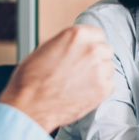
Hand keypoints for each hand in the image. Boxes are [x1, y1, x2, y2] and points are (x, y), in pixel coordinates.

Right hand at [0, 25, 114, 131]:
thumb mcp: (47, 48)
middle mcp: (92, 49)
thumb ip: (68, 44)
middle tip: (82, 69)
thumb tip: (78, 47)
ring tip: (79, 83)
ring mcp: (99, 70)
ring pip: (109, 68)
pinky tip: (83, 93)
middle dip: (97, 58)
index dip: (91, 44)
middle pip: (106, 50)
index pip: (98, 34)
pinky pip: (109, 85)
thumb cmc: (31, 79)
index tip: (85, 52)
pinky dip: (100, 89)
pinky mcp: (103, 89)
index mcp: (77, 35)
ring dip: (99, 74)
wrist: (29, 106)